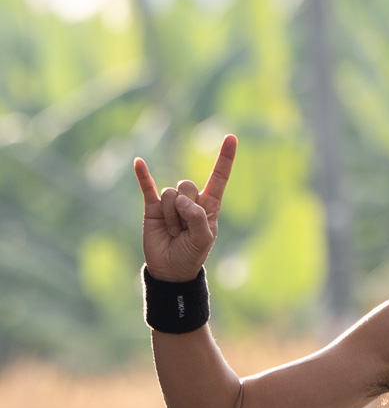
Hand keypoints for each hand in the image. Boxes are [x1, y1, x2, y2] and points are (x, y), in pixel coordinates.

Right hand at [134, 135, 236, 281]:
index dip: (225, 158)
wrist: (170, 269)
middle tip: (183, 230)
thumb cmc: (191, 254)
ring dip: (171, 217)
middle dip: (185, 209)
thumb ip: (197, 217)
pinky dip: (143, 175)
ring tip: (172, 232)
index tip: (231, 137)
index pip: (218, 177)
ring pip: (170, 194)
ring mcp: (171, 202)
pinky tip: (138, 162)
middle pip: (188, 186)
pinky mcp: (152, 206)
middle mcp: (191, 200)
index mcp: (209, 205)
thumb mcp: (202, 239)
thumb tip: (180, 199)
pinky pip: (148, 186)